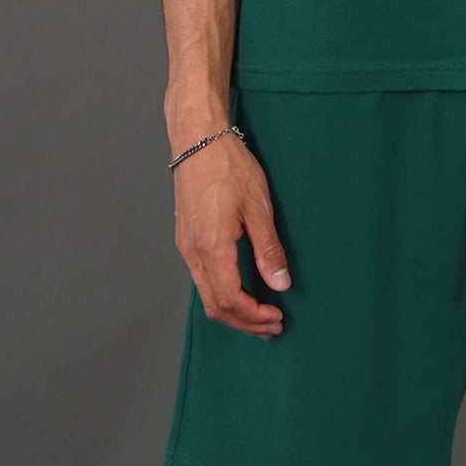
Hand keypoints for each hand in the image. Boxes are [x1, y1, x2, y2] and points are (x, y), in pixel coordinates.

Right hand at [172, 132, 290, 337]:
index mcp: (212, 246)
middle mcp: (192, 251)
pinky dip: (221, 293)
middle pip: (215, 306)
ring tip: (260, 314)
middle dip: (245, 322)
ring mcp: (185, 246)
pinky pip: (200, 278)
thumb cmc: (228, 166)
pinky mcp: (185, 238)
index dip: (254, 317)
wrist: (198, 139)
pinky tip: (241, 290)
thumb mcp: (258, 207)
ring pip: (205, 294)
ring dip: (233, 310)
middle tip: (272, 326)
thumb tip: (280, 284)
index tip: (276, 318)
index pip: (230, 300)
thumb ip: (269, 249)